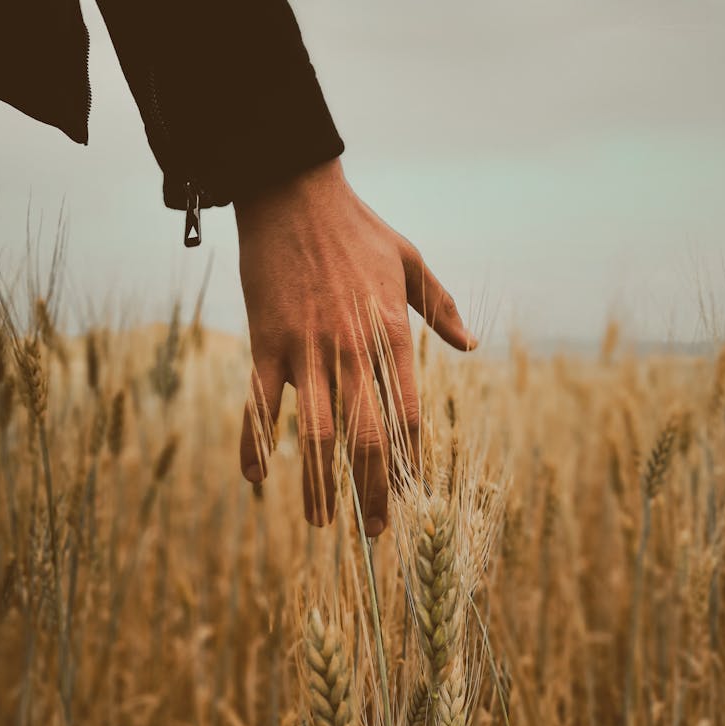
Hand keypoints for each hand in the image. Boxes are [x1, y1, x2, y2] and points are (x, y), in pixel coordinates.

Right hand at [234, 157, 476, 535]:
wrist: (293, 193)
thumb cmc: (358, 228)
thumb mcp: (412, 262)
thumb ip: (440, 307)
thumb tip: (470, 346)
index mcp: (390, 334)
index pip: (407, 414)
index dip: (408, 461)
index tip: (409, 496)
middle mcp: (351, 349)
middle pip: (366, 436)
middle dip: (372, 490)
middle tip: (375, 531)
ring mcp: (305, 349)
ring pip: (314, 432)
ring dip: (319, 482)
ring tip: (323, 523)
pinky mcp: (265, 341)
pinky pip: (259, 403)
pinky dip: (254, 443)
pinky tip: (255, 479)